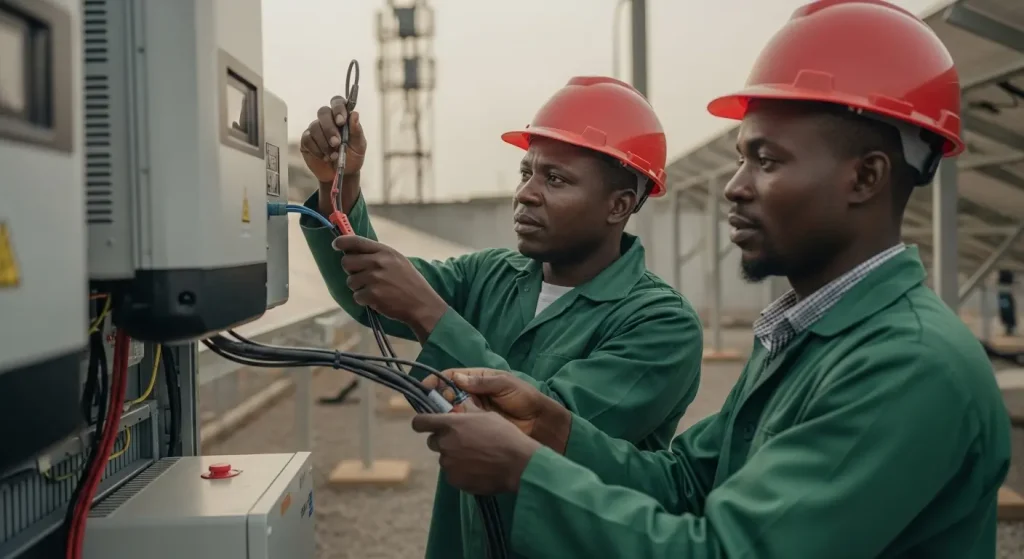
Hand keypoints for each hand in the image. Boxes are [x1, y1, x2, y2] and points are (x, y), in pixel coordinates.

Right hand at [299, 96, 367, 182]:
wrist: (342, 175)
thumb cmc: (352, 157)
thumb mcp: (359, 146)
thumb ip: (357, 131)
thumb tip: (355, 114)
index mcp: (342, 117)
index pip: (337, 102)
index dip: (338, 108)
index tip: (341, 121)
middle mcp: (328, 120)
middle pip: (323, 112)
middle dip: (330, 128)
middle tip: (336, 143)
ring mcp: (316, 129)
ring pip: (315, 127)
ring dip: (324, 143)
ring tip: (334, 156)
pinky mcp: (307, 141)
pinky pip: (307, 139)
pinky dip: (317, 150)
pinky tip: (325, 157)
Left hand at [332, 235, 446, 340]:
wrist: (421, 304)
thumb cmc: (409, 282)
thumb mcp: (397, 261)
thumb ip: (377, 255)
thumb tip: (354, 251)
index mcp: (385, 251)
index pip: (356, 241)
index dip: (342, 242)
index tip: (336, 245)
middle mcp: (378, 262)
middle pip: (346, 262)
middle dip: (351, 270)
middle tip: (362, 276)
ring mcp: (374, 278)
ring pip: (350, 281)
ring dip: (358, 287)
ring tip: (374, 290)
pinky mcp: (372, 294)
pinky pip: (356, 296)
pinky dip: (364, 300)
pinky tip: (377, 299)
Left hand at [411, 410, 540, 494]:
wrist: (517, 464)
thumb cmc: (504, 435)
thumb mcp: (486, 416)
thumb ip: (466, 414)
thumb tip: (456, 409)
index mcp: (450, 424)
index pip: (420, 422)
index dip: (421, 423)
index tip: (424, 425)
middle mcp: (445, 444)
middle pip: (433, 442)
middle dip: (444, 441)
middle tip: (463, 442)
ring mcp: (448, 464)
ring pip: (445, 458)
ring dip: (454, 457)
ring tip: (476, 458)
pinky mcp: (454, 480)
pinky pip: (452, 474)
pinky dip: (461, 471)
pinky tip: (478, 469)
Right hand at [425, 369, 571, 452]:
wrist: (541, 424)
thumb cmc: (526, 399)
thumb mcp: (506, 385)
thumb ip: (483, 382)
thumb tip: (457, 378)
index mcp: (478, 381)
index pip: (452, 377)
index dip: (437, 381)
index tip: (425, 386)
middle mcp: (472, 397)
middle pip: (446, 396)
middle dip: (436, 400)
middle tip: (433, 406)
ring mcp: (473, 414)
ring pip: (449, 414)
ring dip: (442, 416)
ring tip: (439, 419)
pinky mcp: (475, 431)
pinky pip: (459, 429)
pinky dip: (452, 430)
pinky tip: (447, 432)